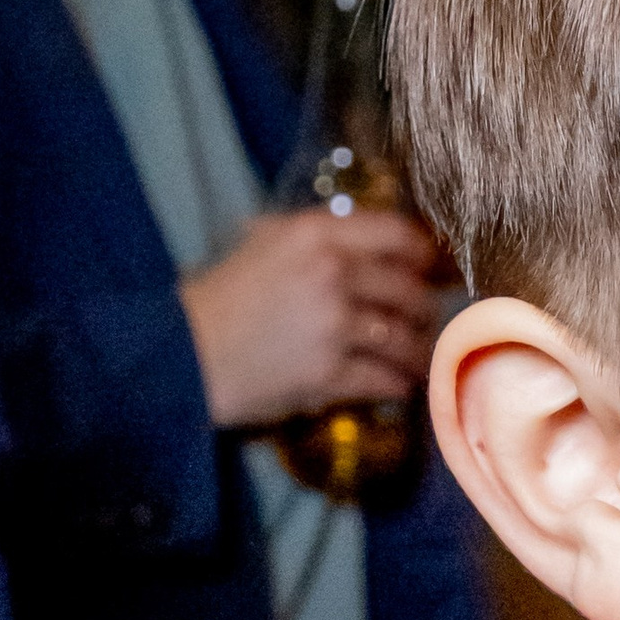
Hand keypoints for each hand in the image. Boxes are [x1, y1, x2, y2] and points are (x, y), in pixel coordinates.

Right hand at [179, 208, 440, 429]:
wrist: (185, 351)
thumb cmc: (222, 296)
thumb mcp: (263, 243)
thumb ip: (316, 239)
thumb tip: (369, 242)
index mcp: (315, 235)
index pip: (397, 235)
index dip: (424, 254)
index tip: (433, 269)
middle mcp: (332, 274)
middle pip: (410, 291)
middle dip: (424, 310)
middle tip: (425, 320)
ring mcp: (334, 325)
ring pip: (406, 339)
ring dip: (417, 351)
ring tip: (416, 357)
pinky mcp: (331, 372)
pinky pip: (386, 379)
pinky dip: (398, 384)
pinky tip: (399, 385)